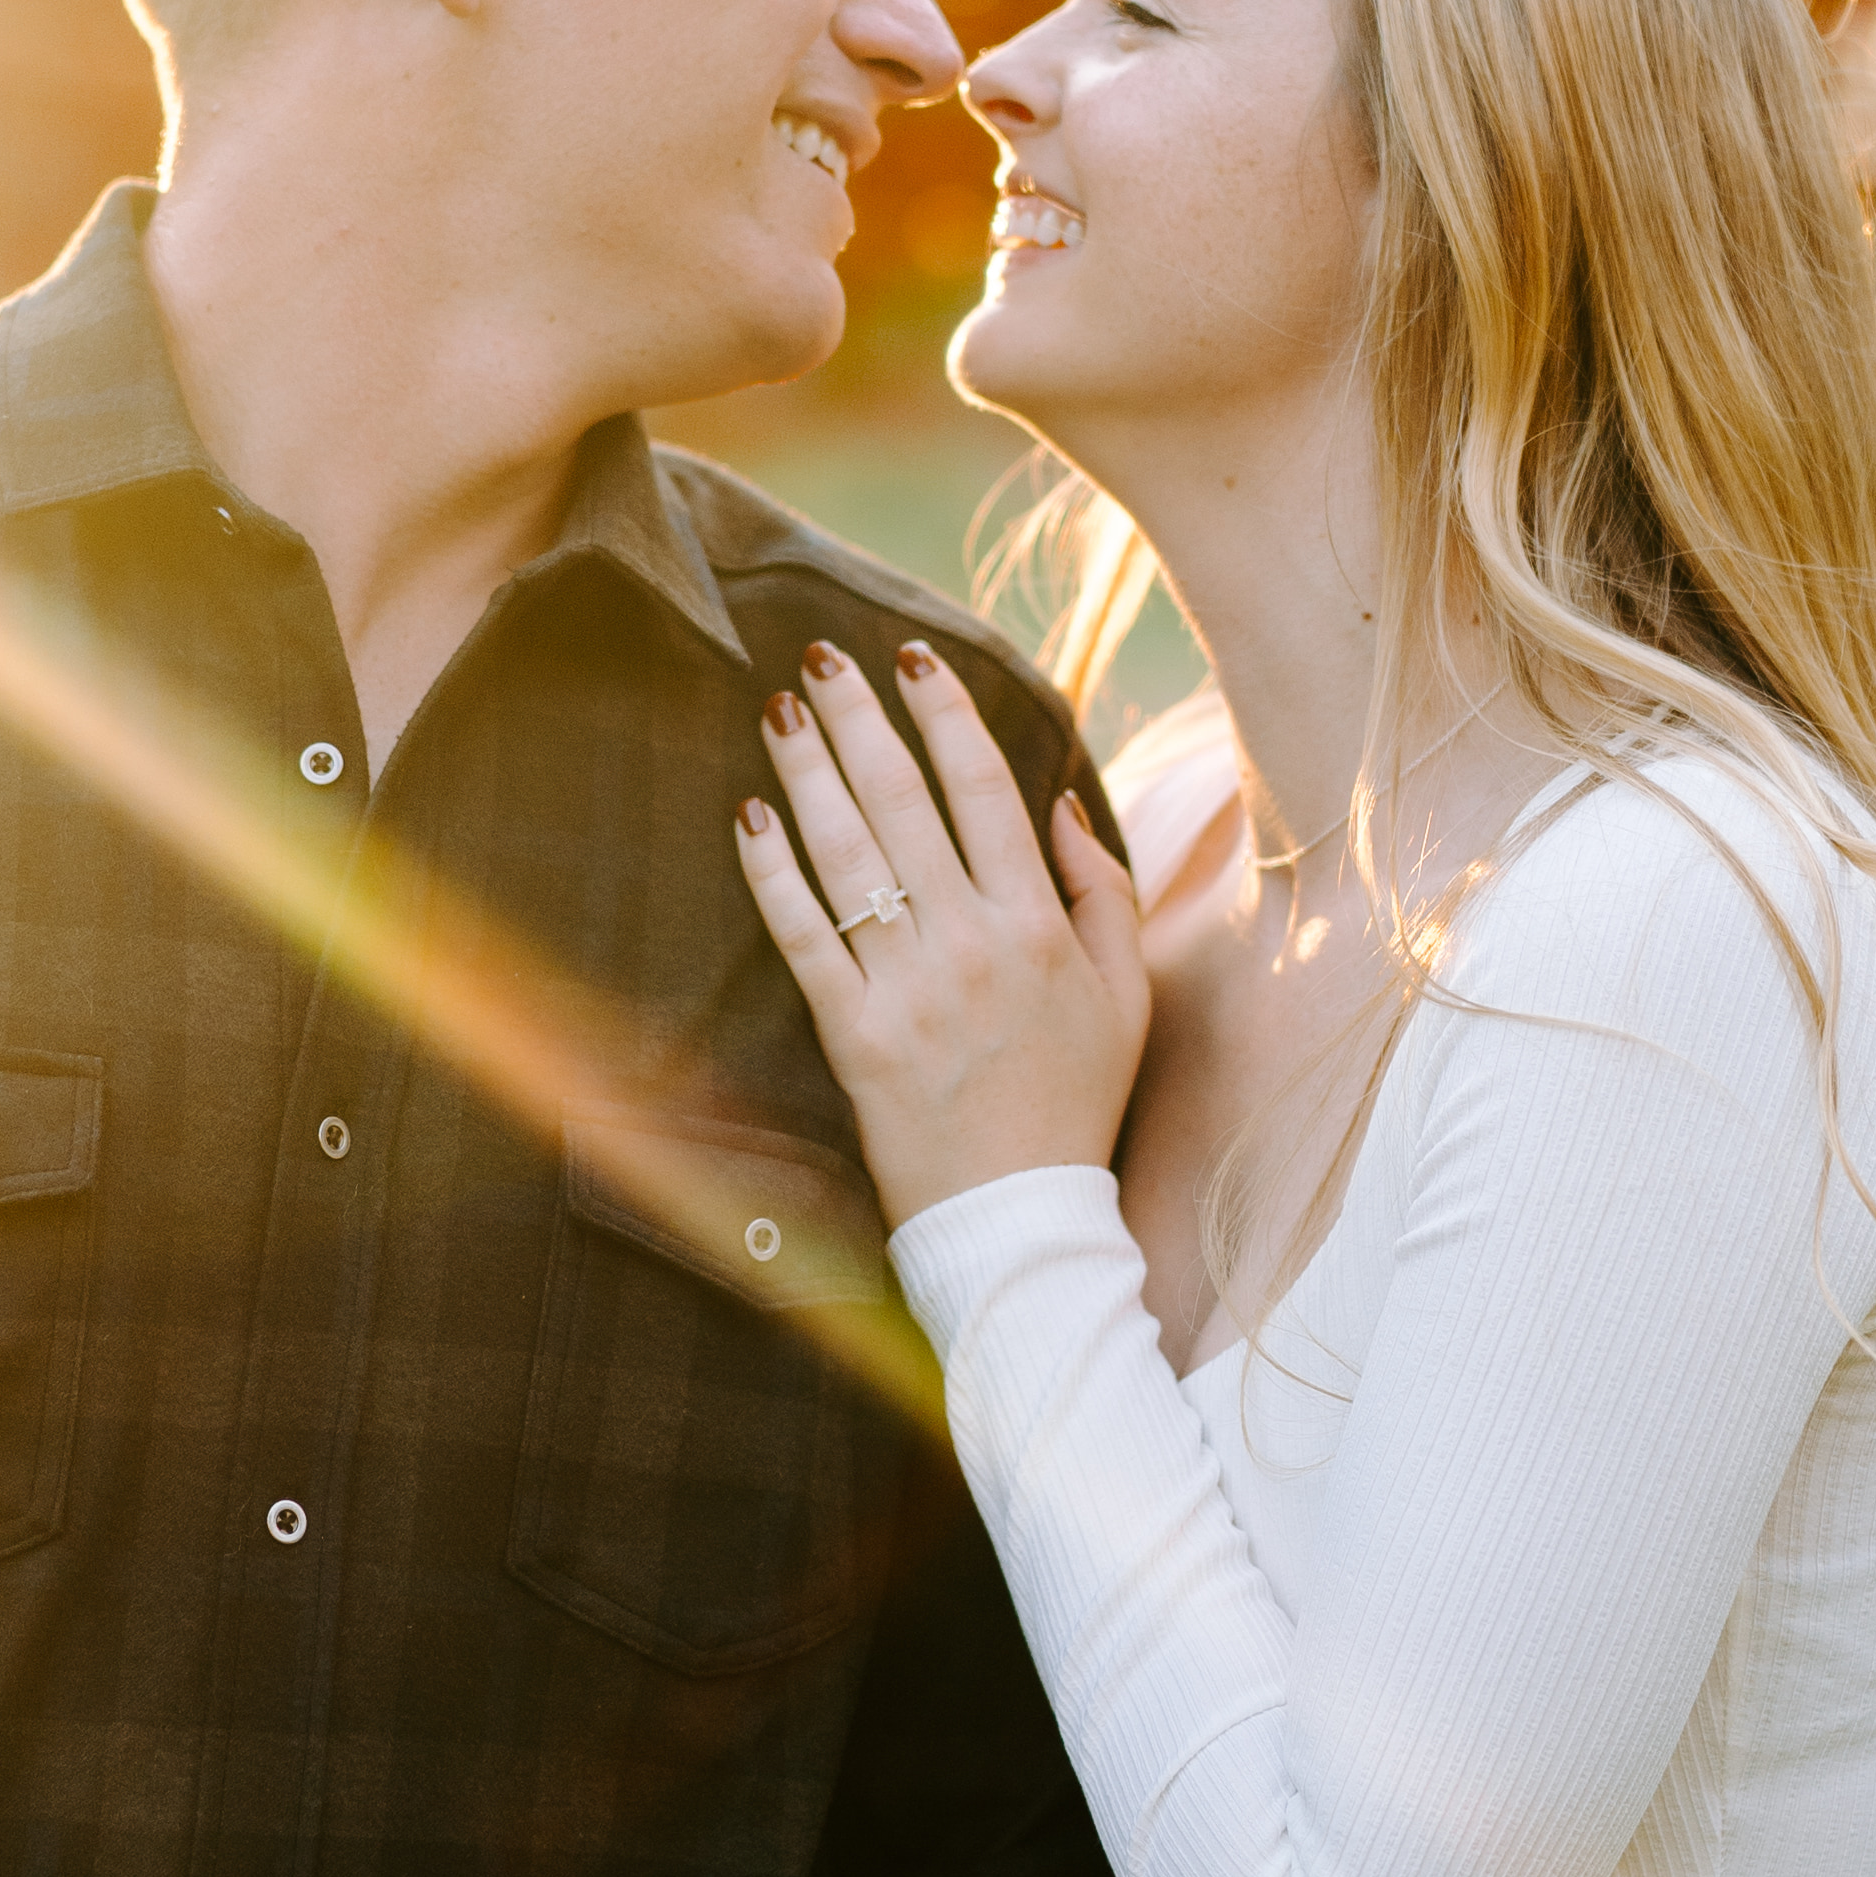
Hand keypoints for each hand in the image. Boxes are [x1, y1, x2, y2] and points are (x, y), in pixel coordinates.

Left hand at [738, 642, 1150, 1230]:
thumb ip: (1101, 894)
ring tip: (780, 711)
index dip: (946, 714)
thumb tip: (1061, 802)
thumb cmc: (1075, 1104)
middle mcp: (974, 944)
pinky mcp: (854, 1036)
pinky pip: (803, 936)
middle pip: (905, 804)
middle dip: (861, 719)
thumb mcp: (1126, 997)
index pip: (986, 789)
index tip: (915, 657)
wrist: (1020, 1220)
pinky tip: (748, 816)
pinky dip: (772, 873)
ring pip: (849, 856)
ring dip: (809, 773)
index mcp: (1040, 926)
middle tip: (822, 657)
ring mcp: (909, 989)